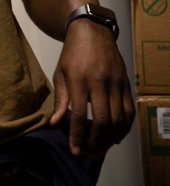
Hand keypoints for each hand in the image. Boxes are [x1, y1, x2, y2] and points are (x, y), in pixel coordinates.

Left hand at [50, 19, 134, 155]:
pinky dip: (124, 127)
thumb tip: (56, 123)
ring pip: (118, 119)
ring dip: (110, 138)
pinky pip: (129, 111)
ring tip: (101, 148)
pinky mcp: (126, 84)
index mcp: (79, 80)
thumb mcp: (60, 74)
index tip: (75, 150)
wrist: (92, 32)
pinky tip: (116, 136)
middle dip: (95, 141)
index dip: (77, 135)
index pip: (78, 114)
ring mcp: (116, 84)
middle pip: (102, 120)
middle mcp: (99, 83)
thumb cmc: (72, 54)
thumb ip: (60, 100)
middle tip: (89, 153)